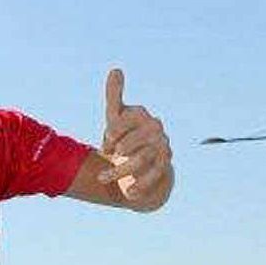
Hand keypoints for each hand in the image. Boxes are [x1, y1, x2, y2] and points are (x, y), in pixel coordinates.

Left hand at [98, 68, 171, 204]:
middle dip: (119, 151)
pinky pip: (154, 177)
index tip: (105, 143)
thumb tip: (116, 69)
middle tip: (105, 157)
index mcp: (142, 117)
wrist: (141, 164)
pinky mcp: (164, 168)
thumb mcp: (117, 118)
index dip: (114, 131)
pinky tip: (128, 195)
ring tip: (101, 178)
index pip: (127, 120)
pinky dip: (140, 186)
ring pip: (141, 160)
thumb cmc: (126, 138)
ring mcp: (162, 149)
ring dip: (118, 171)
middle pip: (136, 140)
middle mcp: (155, 130)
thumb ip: (115, 97)